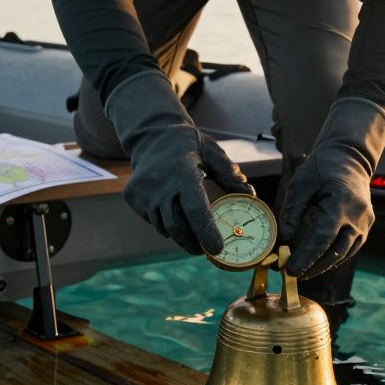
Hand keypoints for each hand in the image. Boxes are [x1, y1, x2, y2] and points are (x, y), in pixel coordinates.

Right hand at [106, 71, 253, 254]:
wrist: (151, 135)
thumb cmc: (188, 145)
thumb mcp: (211, 152)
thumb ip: (229, 174)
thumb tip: (251, 195)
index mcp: (183, 173)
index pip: (196, 209)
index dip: (206, 232)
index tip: (217, 249)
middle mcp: (160, 184)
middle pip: (178, 227)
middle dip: (193, 244)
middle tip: (204, 249)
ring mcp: (143, 192)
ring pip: (164, 227)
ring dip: (179, 232)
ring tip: (188, 224)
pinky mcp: (132, 197)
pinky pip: (152, 220)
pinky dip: (164, 223)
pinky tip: (169, 208)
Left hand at [279, 97, 384, 278]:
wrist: (350, 157)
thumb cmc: (322, 167)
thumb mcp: (301, 184)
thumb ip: (292, 213)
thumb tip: (282, 241)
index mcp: (341, 203)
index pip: (322, 238)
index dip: (306, 257)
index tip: (290, 269)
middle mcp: (358, 216)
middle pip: (335, 252)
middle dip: (313, 267)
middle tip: (292, 275)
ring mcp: (365, 223)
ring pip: (344, 254)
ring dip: (324, 266)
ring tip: (303, 272)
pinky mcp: (366, 226)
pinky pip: (350, 248)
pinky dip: (334, 258)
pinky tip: (318, 263)